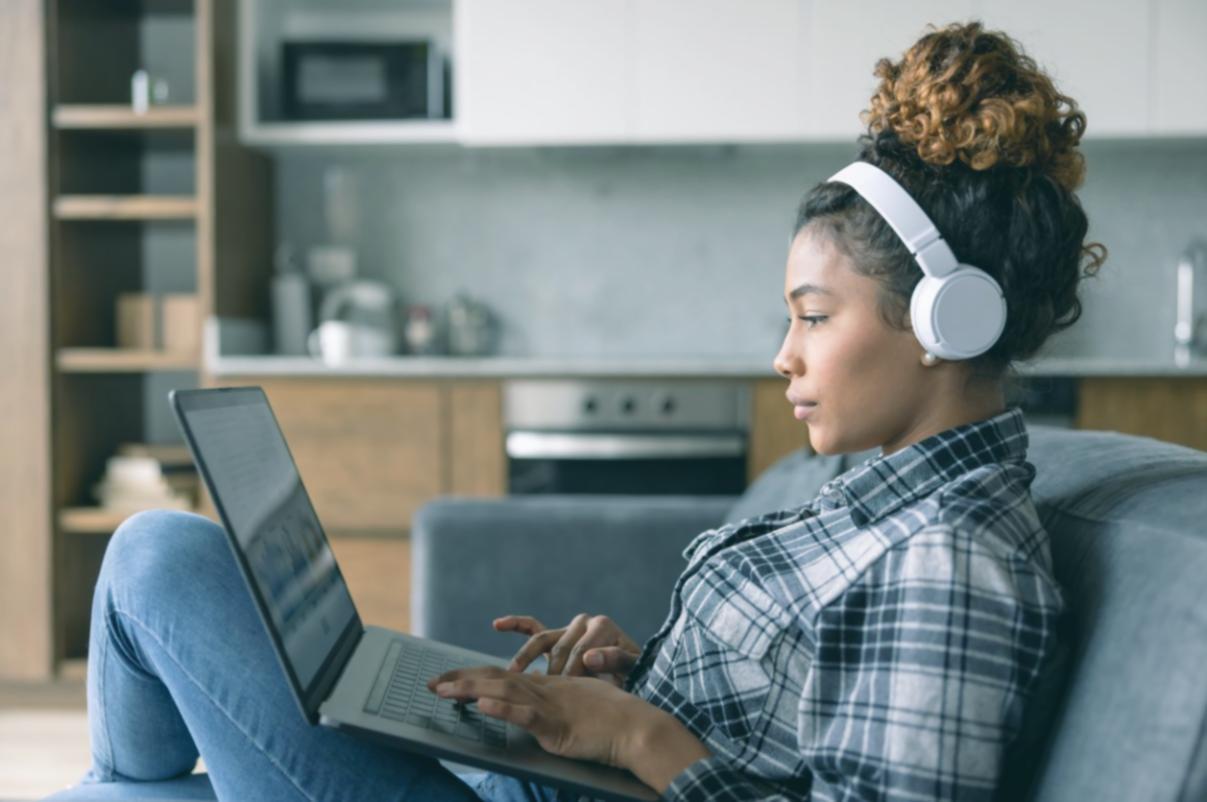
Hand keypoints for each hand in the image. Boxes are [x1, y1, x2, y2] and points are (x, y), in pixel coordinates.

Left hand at [427, 666, 648, 767]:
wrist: (637, 728)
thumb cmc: (616, 718)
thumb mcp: (582, 704)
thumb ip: (560, 705)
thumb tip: (542, 712)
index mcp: (549, 686)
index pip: (503, 676)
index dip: (474, 675)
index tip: (449, 678)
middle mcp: (546, 691)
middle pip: (496, 678)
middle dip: (461, 679)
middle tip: (431, 682)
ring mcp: (550, 707)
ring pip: (504, 692)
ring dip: (470, 690)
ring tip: (444, 690)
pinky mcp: (557, 727)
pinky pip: (525, 716)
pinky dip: (502, 709)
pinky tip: (481, 705)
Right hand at [494, 613, 640, 682]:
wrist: (634, 672)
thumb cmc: (633, 674)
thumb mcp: (631, 667)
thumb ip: (616, 660)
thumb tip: (591, 656)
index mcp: (602, 625)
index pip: (580, 650)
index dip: (574, 672)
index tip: (570, 690)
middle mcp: (584, 622)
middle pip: (560, 647)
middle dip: (553, 671)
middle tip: (547, 691)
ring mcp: (567, 628)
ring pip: (542, 640)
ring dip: (526, 657)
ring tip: (514, 673)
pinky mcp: (556, 635)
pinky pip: (532, 626)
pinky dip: (515, 624)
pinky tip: (497, 624)